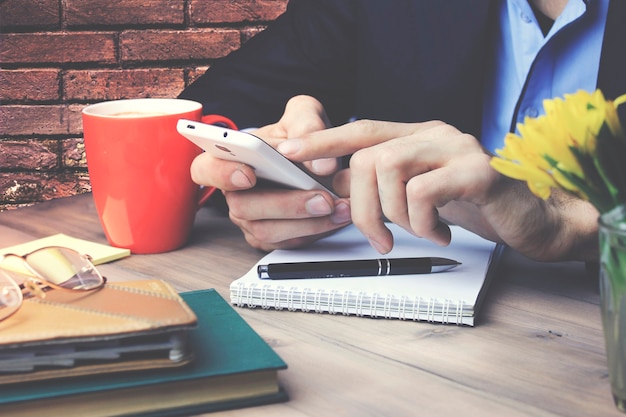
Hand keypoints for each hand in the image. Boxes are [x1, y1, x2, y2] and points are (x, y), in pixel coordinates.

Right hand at [190, 95, 350, 250]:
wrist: (317, 159)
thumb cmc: (299, 136)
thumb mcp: (304, 116)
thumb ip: (308, 125)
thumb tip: (319, 164)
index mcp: (229, 159)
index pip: (205, 169)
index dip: (221, 174)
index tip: (249, 174)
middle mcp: (235, 193)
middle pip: (242, 207)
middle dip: (284, 204)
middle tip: (320, 197)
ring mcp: (251, 219)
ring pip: (267, 231)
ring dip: (306, 221)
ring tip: (337, 206)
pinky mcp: (272, 238)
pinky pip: (288, 242)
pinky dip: (317, 230)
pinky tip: (338, 215)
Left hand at [277, 119, 598, 260]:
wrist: (532, 218)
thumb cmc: (472, 206)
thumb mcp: (419, 195)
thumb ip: (383, 185)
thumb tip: (336, 184)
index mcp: (418, 137)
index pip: (361, 130)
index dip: (323, 141)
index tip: (291, 154)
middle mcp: (434, 134)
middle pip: (368, 156)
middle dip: (360, 206)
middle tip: (378, 238)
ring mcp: (457, 148)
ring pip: (389, 170)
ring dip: (392, 216)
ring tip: (417, 233)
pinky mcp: (478, 171)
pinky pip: (423, 192)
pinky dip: (421, 223)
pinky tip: (439, 233)